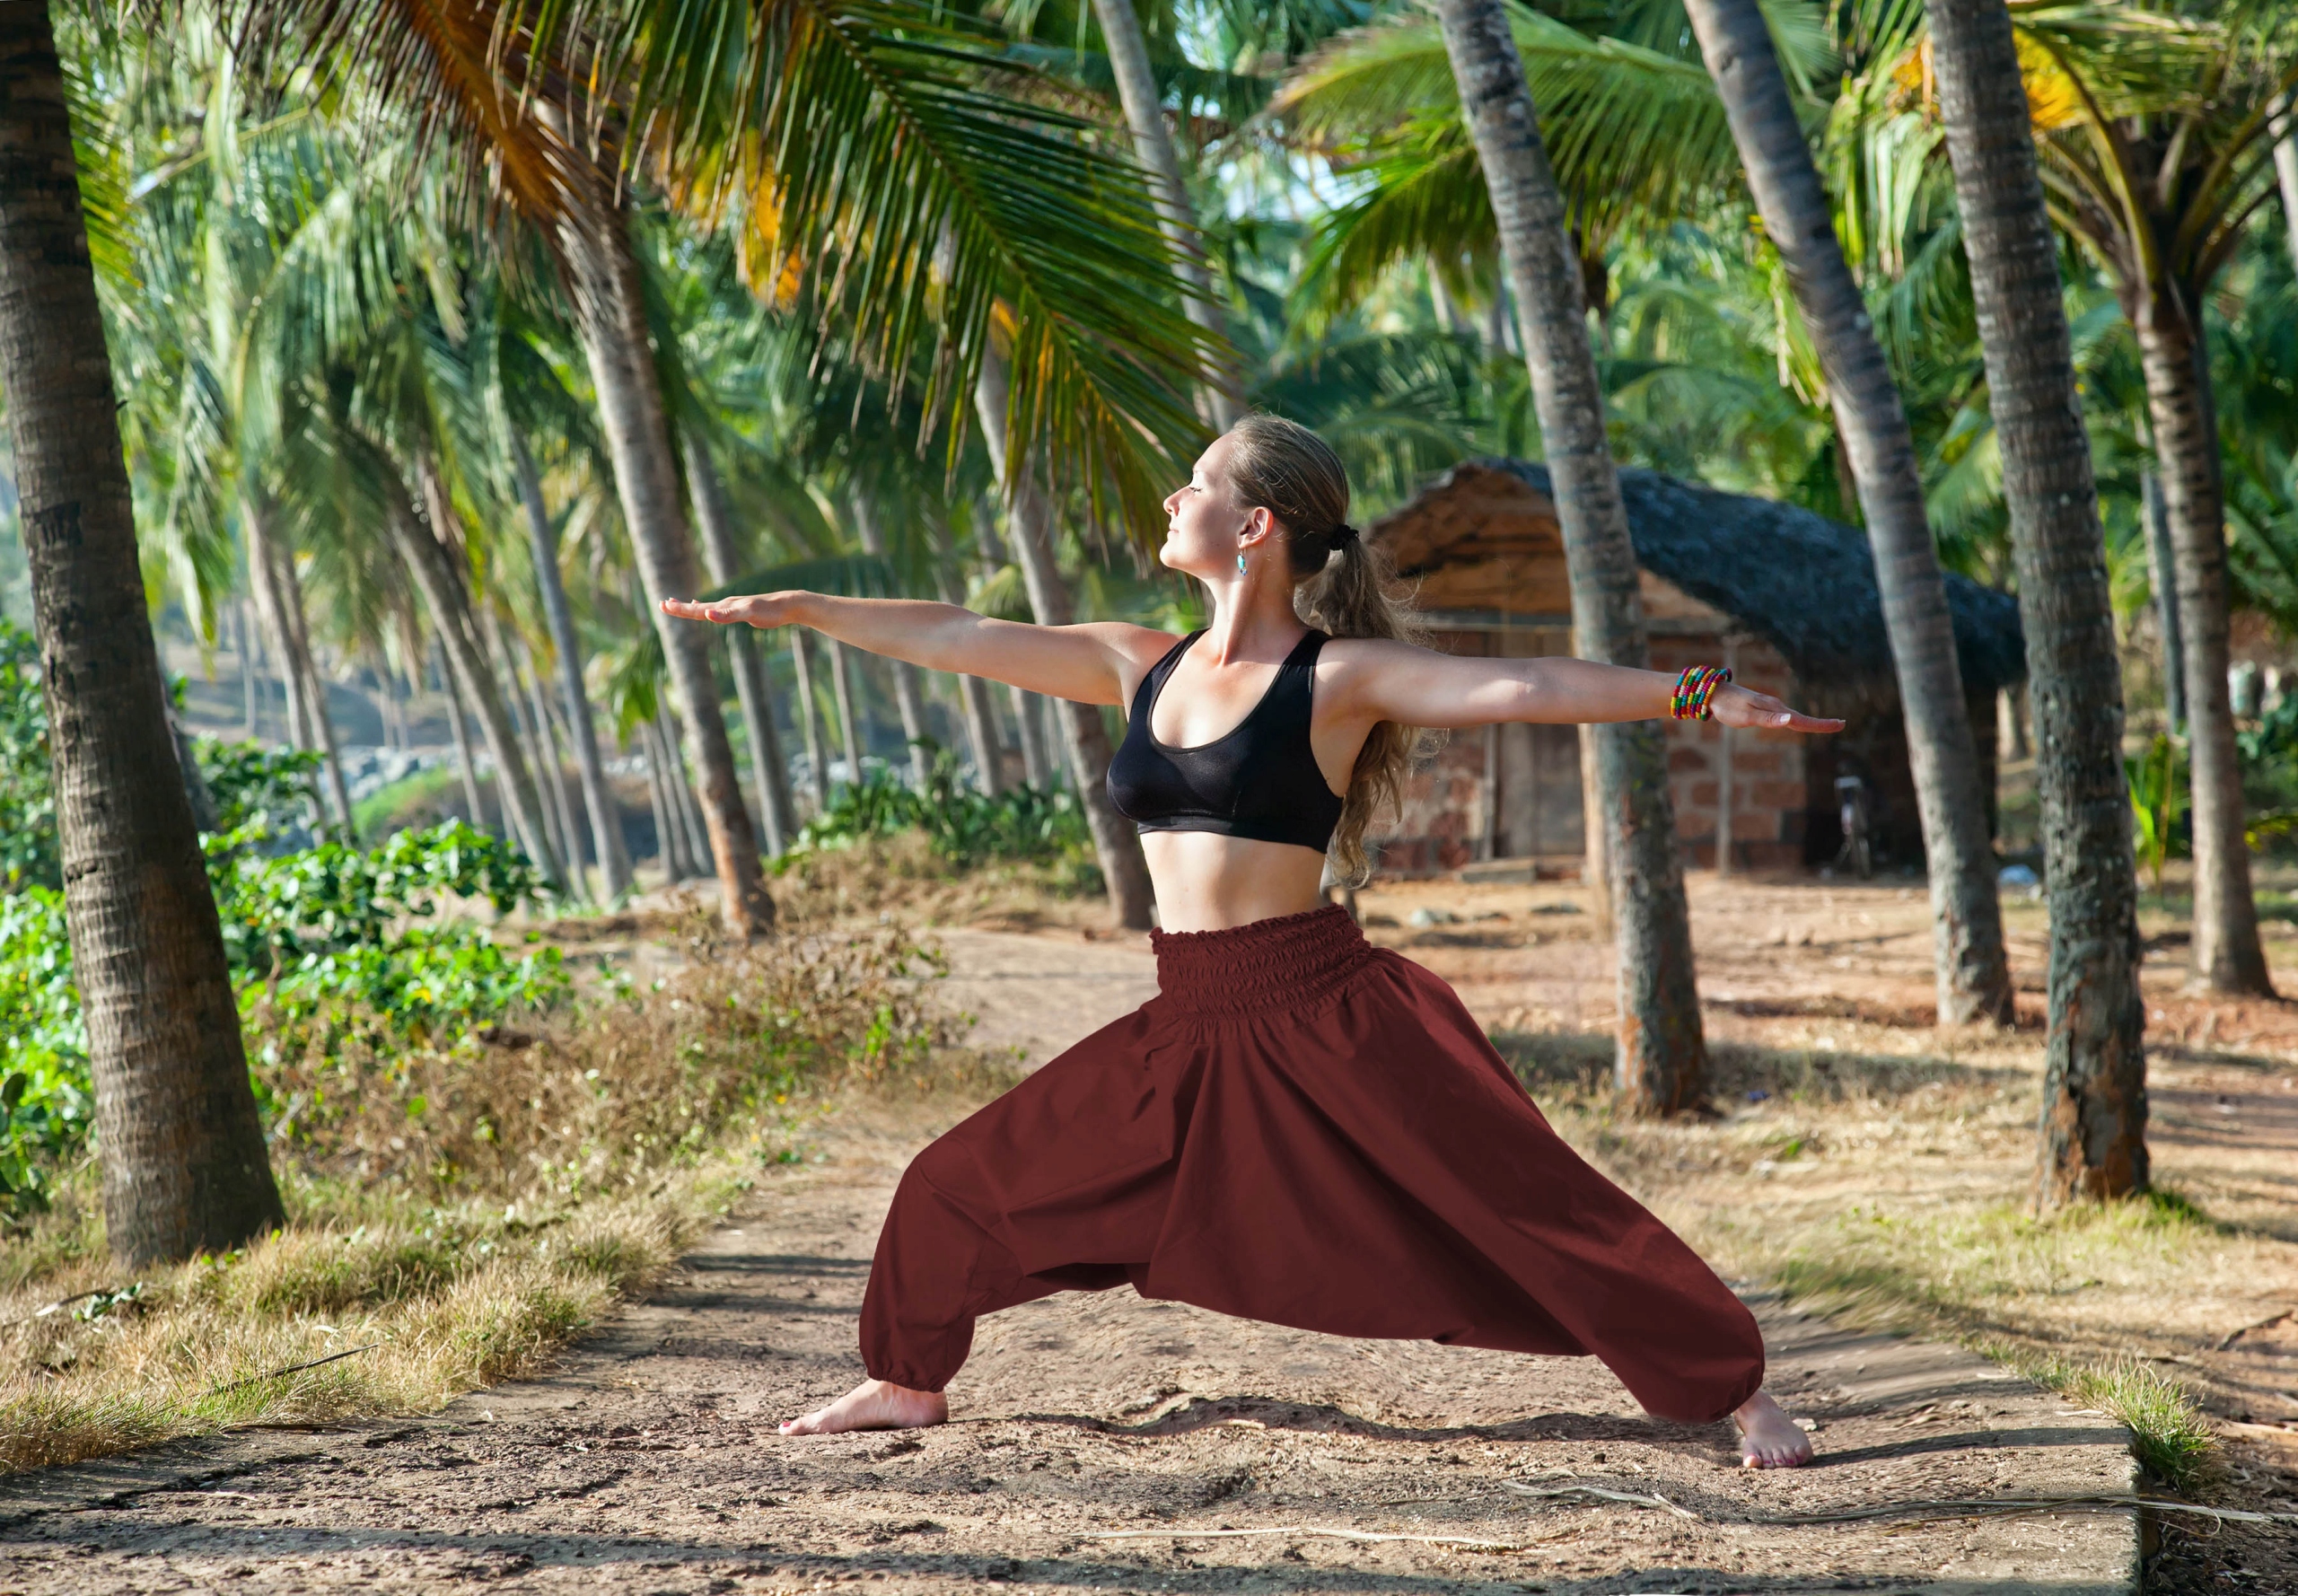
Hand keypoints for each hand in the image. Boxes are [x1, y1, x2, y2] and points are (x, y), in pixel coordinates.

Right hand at [660, 593, 796, 628]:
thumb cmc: (770, 610)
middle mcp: (726, 605)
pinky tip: (705, 611)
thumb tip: (707, 614)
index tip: (663, 606)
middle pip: (698, 607)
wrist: (788, 604)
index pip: (698, 609)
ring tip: (674, 604)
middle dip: (679, 608)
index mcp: (725, 606)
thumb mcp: (749, 613)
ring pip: (706, 607)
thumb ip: (728, 615)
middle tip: (661, 605)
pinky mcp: (740, 611)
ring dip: (689, 607)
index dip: (680, 609)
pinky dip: (706, 610)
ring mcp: (732, 607)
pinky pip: (718, 610)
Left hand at [1710, 683, 1842, 733]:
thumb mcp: (1747, 716)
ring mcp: (1769, 705)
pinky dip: (1795, 719)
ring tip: (1825, 725)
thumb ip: (1768, 720)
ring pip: (1793, 716)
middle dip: (1821, 723)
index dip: (1821, 724)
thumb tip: (1790, 721)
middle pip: (1802, 718)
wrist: (1712, 692)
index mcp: (1775, 709)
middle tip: (1840, 725)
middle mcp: (1775, 706)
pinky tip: (1794, 721)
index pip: (1802, 720)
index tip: (1840, 724)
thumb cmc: (1728, 707)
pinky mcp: (1761, 706)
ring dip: (1810, 721)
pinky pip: (1783, 715)